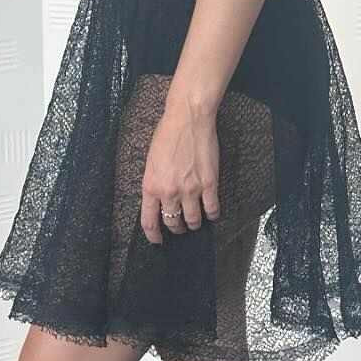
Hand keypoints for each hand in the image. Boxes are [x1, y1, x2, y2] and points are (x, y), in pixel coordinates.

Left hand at [141, 97, 220, 243]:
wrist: (188, 119)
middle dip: (175, 228)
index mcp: (151, 186)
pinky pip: (212, 209)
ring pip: (193, 220)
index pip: (149, 221)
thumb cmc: (167, 134)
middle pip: (172, 223)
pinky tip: (211, 214)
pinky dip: (212, 215)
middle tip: (178, 227)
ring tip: (194, 221)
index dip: (153, 236)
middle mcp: (169, 192)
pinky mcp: (209, 184)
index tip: (157, 240)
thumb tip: (159, 200)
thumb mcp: (151, 162)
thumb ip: (154, 184)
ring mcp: (190, 190)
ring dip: (193, 224)